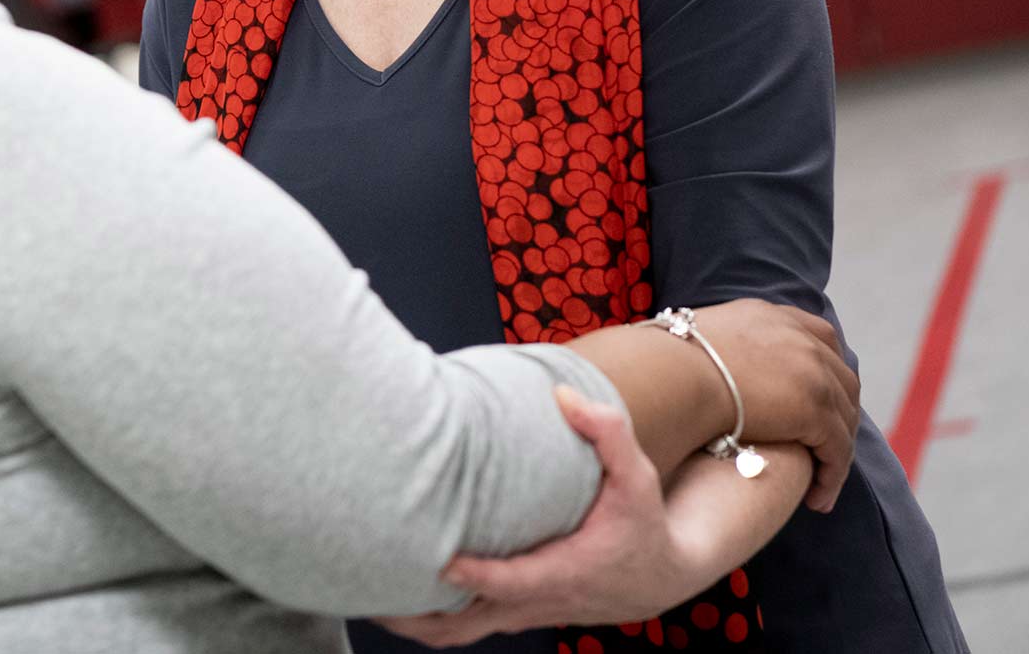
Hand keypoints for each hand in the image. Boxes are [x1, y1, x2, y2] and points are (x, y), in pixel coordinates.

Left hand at [374, 386, 709, 646]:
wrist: (659, 576)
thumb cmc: (642, 521)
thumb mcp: (638, 477)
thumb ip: (608, 434)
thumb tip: (565, 397)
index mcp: (564, 571)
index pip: (511, 581)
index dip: (476, 576)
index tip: (438, 562)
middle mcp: (538, 600)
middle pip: (469, 622)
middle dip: (421, 614)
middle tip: (373, 594)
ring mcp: (524, 613)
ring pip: (462, 632)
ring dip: (417, 622)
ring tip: (369, 598)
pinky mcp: (516, 614)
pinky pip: (467, 626)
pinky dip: (433, 619)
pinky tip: (400, 595)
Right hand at [687, 299, 858, 510]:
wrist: (671, 374)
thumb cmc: (665, 366)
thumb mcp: (702, 340)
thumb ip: (719, 349)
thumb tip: (699, 366)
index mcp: (772, 318)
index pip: (819, 338)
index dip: (827, 369)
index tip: (823, 396)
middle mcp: (799, 338)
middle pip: (841, 379)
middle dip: (840, 414)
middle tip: (827, 447)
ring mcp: (813, 371)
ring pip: (844, 419)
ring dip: (837, 452)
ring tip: (823, 484)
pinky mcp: (816, 408)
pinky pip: (838, 450)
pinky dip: (833, 476)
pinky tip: (819, 499)